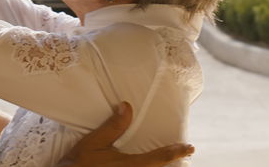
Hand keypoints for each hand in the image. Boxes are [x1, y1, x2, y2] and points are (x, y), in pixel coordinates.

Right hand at [54, 103, 193, 166]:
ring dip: (156, 166)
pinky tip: (139, 164)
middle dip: (170, 163)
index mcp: (131, 166)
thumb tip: (127, 107)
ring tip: (166, 161)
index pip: (160, 157)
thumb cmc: (78, 164)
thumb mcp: (94, 142)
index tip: (190, 147)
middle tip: (181, 154)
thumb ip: (113, 126)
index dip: (177, 151)